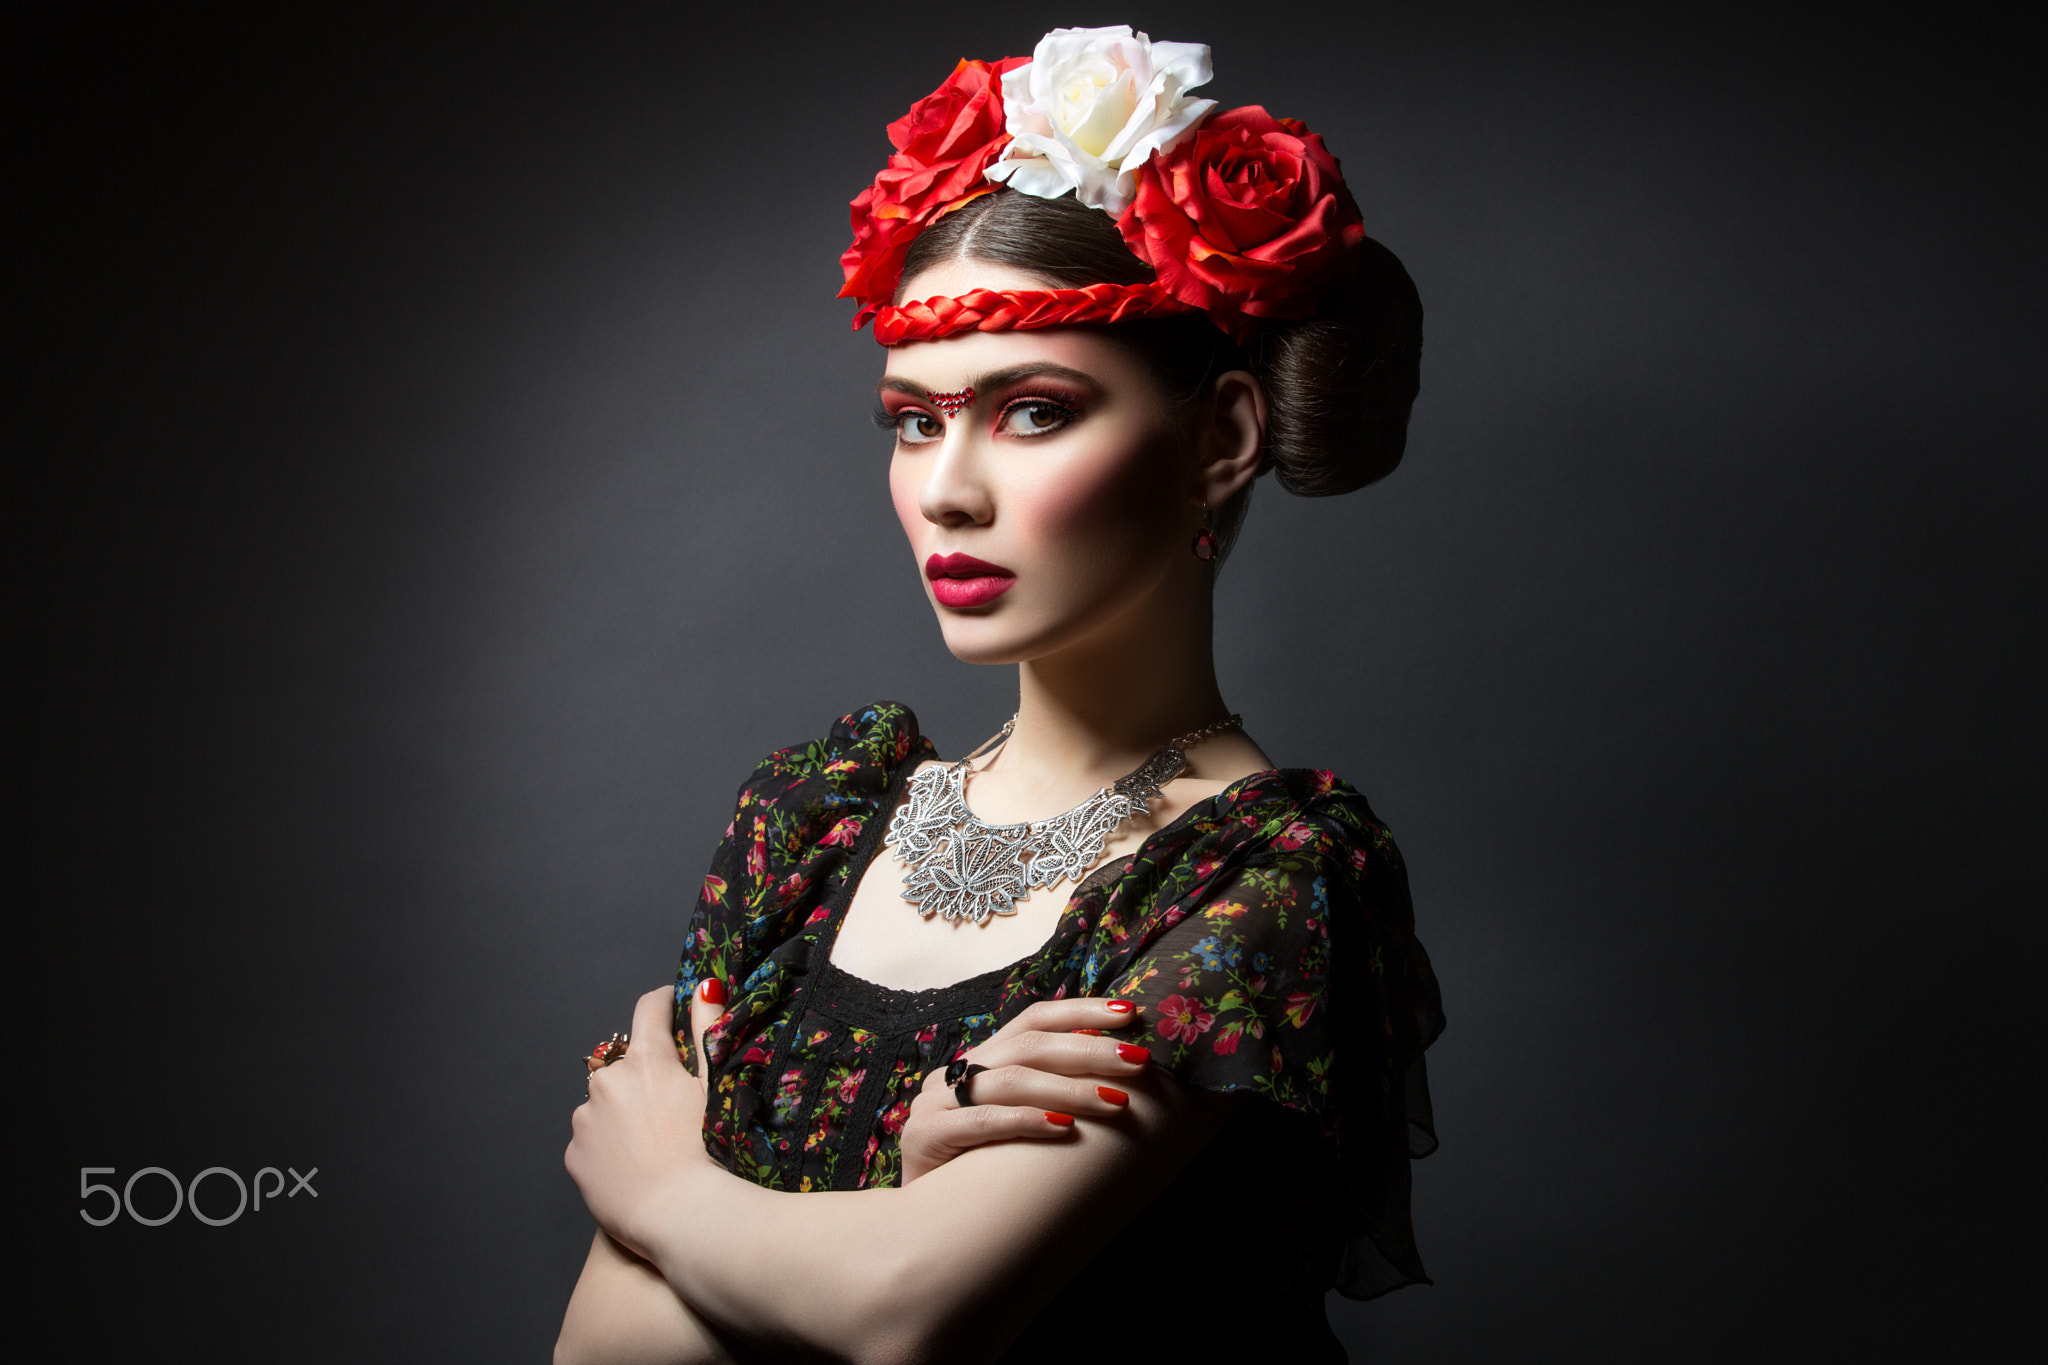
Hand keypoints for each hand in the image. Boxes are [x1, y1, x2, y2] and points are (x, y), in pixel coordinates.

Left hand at [566, 979, 727, 1257]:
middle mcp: (606, 1082)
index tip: (671, 1007)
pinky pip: (590, 1141)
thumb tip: (704, 986)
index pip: (649, 1009)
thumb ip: (706, 1030)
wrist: (681, 1217)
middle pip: (624, 1064)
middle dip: (643, 1077)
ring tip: (653, 1146)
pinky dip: (607, 1147)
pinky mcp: (575, 1155)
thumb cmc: (708, 1151)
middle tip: (672, 1108)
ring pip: (604, 1104)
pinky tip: (634, 1167)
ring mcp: (585, 1120)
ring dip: (622, 1114)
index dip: (664, 1004)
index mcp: (644, 1060)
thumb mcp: (715, 1084)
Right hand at [899, 998, 1151, 1184]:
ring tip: (1115, 1101)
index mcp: (980, 1060)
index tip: (1131, 1014)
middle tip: (1139, 1061)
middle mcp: (956, 1072)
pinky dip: (1026, 1121)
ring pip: (1012, 1080)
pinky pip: (982, 1122)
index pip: (1033, 1018)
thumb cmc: (981, 1176)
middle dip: (1090, 1049)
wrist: (917, 1227)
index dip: (1082, 1010)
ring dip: (1070, 1089)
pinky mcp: (924, 1136)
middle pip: (1030, 1044)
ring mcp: (935, 1102)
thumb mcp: (1016, 1126)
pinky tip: (1063, 1128)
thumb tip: (1123, 1082)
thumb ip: (1049, 1099)